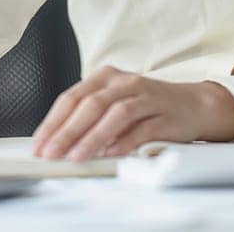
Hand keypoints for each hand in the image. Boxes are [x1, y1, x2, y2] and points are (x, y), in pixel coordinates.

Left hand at [29, 66, 233, 161]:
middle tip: (51, 153)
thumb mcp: (114, 102)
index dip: (53, 122)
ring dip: (93, 137)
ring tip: (76, 157)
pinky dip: (124, 142)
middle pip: (90, 104)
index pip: (72, 97)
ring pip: (114, 114)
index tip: (39, 144)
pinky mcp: (164, 114)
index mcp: (106, 76)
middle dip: (67, 131)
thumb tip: (57, 142)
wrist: (193, 104)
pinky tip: (110, 154)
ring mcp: (146, 96)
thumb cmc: (147, 106)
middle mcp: (124, 81)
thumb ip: (89, 116)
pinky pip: (141, 128)